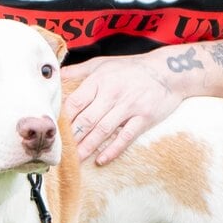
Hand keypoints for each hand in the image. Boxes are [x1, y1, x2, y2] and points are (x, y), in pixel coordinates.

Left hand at [61, 54, 183, 165]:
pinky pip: (126, 137)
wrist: (168, 71)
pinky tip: (101, 160)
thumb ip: (78, 71)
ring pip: (103, 130)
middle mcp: (113, 93)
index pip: (75, 102)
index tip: (53, 132)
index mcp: (99, 80)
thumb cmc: (131, 68)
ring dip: (87, 147)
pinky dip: (113, 150)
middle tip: (60, 152)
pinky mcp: (144, 118)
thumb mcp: (103, 63)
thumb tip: (54, 76)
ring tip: (75, 160)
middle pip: (87, 119)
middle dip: (72, 138)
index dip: (63, 119)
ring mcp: (129, 106)